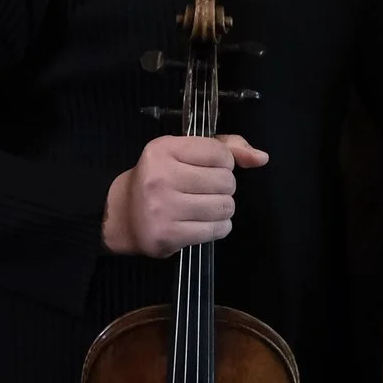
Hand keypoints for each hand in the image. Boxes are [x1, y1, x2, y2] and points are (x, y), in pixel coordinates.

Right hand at [103, 134, 269, 256]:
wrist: (121, 215)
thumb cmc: (158, 179)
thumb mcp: (182, 152)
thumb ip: (224, 147)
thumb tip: (261, 158)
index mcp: (163, 149)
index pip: (219, 153)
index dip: (224, 162)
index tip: (210, 168)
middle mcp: (161, 177)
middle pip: (226, 182)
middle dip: (224, 187)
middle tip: (206, 190)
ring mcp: (163, 208)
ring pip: (224, 207)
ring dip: (223, 208)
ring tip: (206, 207)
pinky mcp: (168, 235)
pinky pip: (216, 230)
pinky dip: (218, 227)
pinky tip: (204, 222)